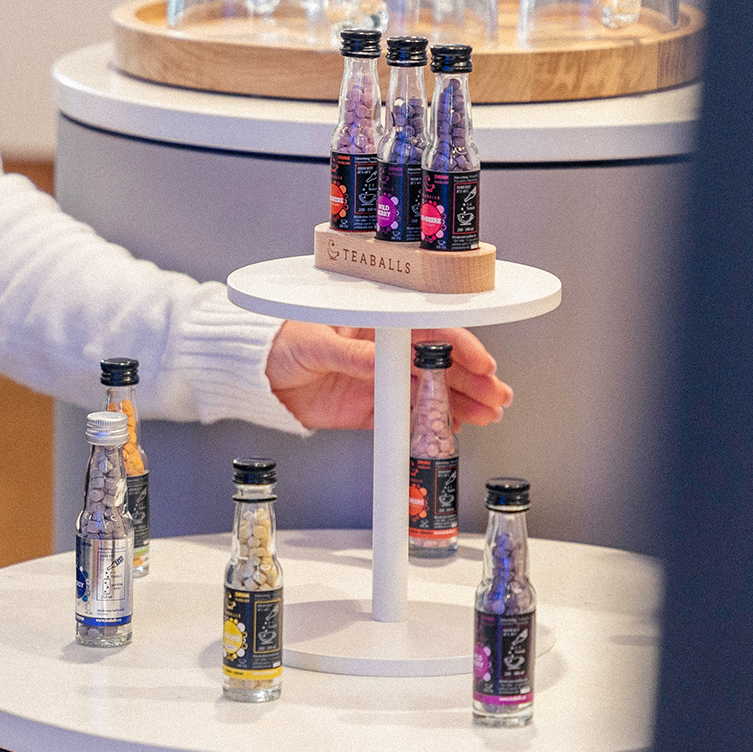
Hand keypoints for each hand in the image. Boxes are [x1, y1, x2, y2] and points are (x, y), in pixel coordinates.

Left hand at [264, 322, 511, 430]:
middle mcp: (382, 351)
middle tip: (496, 397)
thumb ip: (354, 356)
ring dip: (460, 403)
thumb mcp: (317, 343)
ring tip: (488, 414)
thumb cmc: (280, 343)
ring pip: (429, 392)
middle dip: (470, 379)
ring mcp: (378, 381)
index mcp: (374, 323)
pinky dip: (432, 425)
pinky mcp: (369, 410)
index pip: (426, 331)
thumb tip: (387, 362)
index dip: (458, 347)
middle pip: (436, 364)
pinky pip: (407, 419)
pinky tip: (455, 428)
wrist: (256, 377)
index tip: (482, 363)